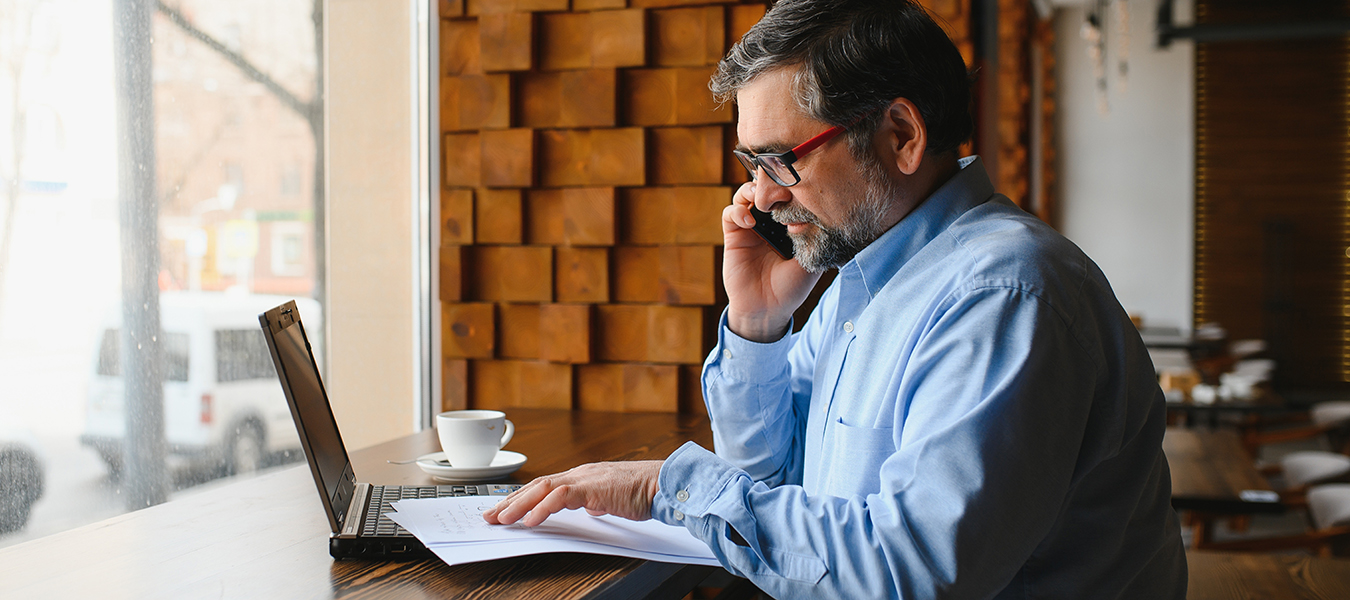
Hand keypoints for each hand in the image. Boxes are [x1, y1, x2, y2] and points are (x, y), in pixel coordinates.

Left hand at [483, 461, 663, 526]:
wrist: (663, 484)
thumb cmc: (643, 492)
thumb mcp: (612, 499)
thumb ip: (597, 502)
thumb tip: (590, 509)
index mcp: (581, 477)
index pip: (543, 486)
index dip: (520, 498)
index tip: (503, 511)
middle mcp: (578, 474)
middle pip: (535, 485)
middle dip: (510, 502)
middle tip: (490, 516)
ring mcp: (585, 478)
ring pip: (542, 488)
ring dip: (519, 505)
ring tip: (503, 519)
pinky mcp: (593, 487)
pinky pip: (561, 496)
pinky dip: (543, 508)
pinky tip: (531, 520)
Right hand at [722, 181, 821, 341]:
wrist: (767, 310)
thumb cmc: (790, 289)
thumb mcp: (810, 262)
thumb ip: (812, 239)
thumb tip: (814, 212)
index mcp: (788, 226)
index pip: (787, 197)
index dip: (791, 188)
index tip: (798, 187)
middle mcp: (769, 223)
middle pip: (766, 190)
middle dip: (770, 183)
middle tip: (778, 186)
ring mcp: (750, 228)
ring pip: (746, 195)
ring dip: (752, 191)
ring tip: (761, 200)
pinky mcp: (733, 236)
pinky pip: (730, 213)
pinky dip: (737, 211)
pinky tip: (749, 221)